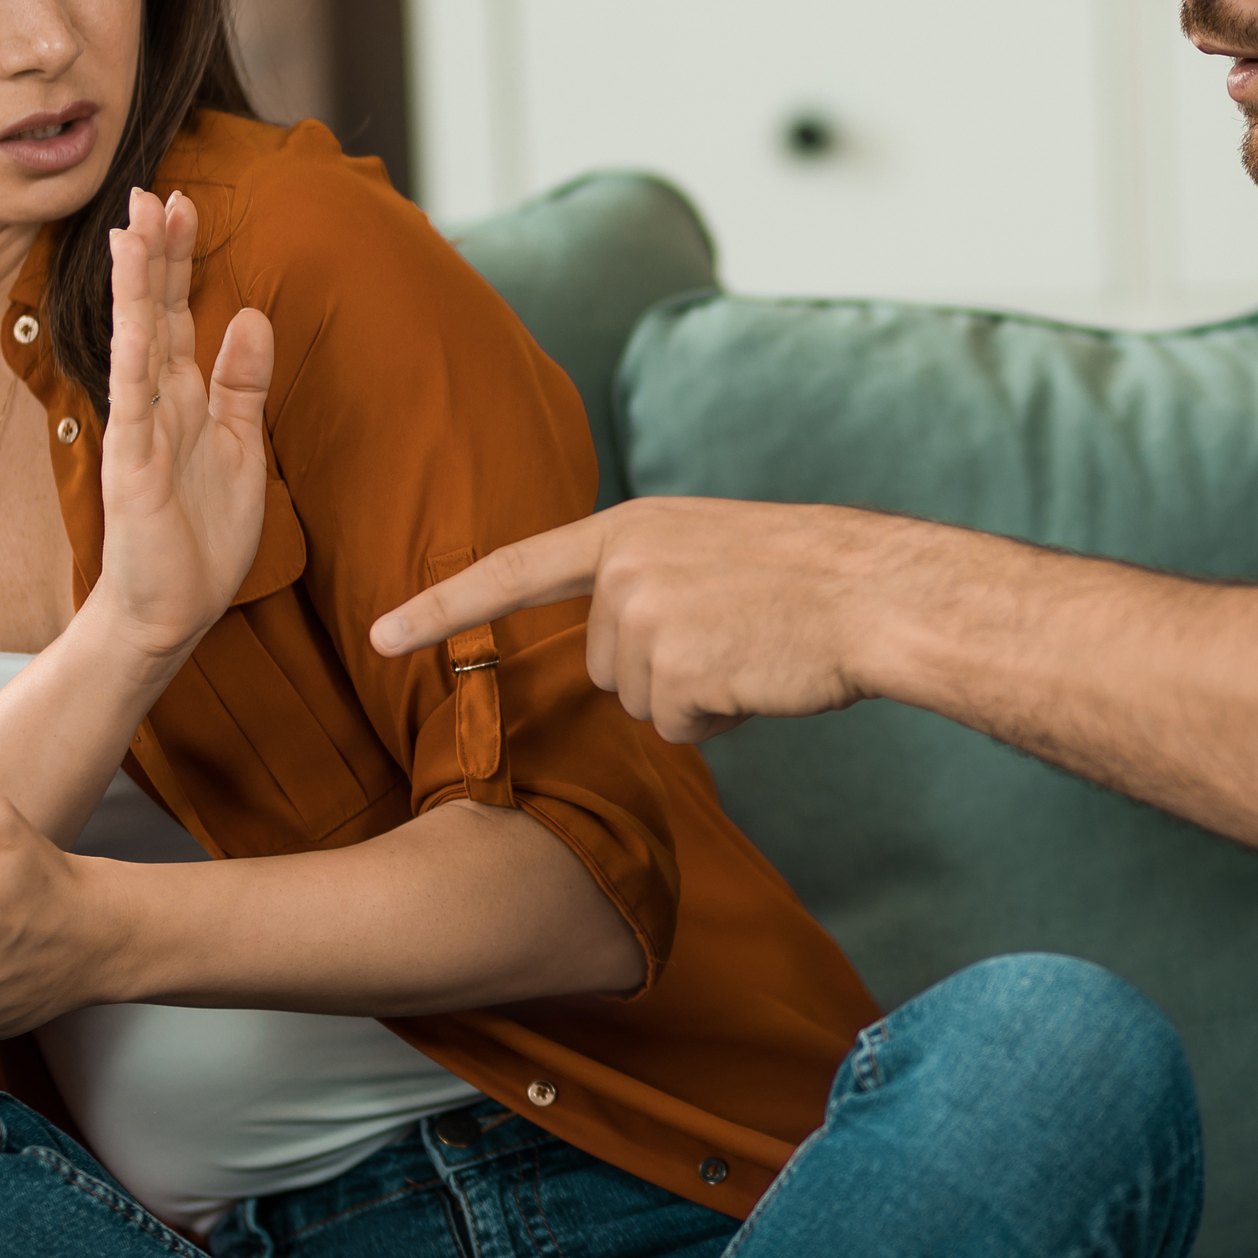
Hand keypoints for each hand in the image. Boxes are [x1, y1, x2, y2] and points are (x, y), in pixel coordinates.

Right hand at [94, 186, 274, 659]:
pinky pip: (132, 403)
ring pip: (136, 343)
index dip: (181, 260)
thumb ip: (241, 382)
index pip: (178, 313)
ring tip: (133, 228)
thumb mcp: (242, 445)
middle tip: (154, 189)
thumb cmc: (202, 535)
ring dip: (135, 286)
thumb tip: (250, 314)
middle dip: (156, 253)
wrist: (171, 610)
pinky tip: (135, 316)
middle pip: (155, 313)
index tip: (185, 202)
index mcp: (183, 397)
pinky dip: (133, 356)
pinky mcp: (132, 467)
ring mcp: (139, 431)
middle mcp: (155, 403)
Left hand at [368, 496, 914, 744]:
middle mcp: (624, 568)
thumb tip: (614, 654)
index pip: (512, 571)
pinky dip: (720, 720)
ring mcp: (646, 618)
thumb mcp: (710, 546)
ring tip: (756, 650)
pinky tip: (762, 677)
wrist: (878, 590)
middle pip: (604, 663)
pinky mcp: (676, 670)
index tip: (380, 635)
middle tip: (738, 634)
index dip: (443, 606)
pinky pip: (676, 729)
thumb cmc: (810, 578)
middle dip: (665, 669)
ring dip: (696, 695)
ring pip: (640, 702)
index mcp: (629, 529)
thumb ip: (646, 578)